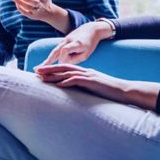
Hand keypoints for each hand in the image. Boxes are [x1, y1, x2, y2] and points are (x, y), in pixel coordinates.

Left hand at [11, 0, 69, 31]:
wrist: (48, 14)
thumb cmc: (45, 0)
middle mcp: (42, 6)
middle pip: (35, 3)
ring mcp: (37, 12)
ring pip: (28, 7)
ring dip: (20, 2)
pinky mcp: (32, 16)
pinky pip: (25, 12)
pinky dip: (20, 7)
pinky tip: (16, 2)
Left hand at [35, 64, 157, 108]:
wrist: (124, 91)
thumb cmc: (109, 92)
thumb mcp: (94, 88)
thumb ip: (83, 87)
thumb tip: (72, 91)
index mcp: (85, 73)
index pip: (66, 69)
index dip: (53, 69)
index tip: (41, 72)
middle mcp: (85, 72)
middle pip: (64, 67)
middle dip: (49, 69)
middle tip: (36, 71)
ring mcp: (89, 76)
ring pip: (67, 72)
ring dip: (54, 75)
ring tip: (42, 77)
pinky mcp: (92, 82)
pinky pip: (77, 80)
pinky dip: (67, 82)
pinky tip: (58, 85)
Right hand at [38, 18, 113, 67]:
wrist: (90, 29)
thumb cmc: (90, 43)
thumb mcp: (86, 53)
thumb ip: (75, 60)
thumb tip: (63, 64)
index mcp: (76, 43)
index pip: (66, 50)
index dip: (63, 57)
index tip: (63, 65)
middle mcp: (68, 41)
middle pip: (55, 51)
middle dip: (48, 61)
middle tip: (39, 70)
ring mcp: (63, 40)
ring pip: (54, 52)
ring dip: (46, 61)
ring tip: (37, 68)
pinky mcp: (62, 41)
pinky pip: (55, 51)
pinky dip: (50, 58)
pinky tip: (45, 65)